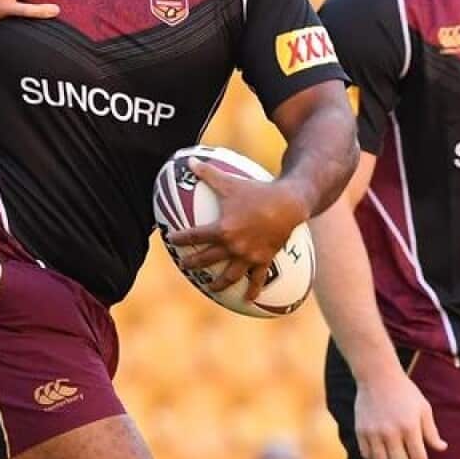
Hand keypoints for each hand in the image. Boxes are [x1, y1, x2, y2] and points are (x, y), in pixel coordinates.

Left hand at [166, 159, 309, 300]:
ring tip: (211, 288)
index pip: (195, 236)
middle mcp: (233, 246)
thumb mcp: (230, 181)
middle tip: (184, 265)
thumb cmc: (257, 191)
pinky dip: (252, 289)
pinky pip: (257, 278)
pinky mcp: (264, 259)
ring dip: (219, 284)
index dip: (180, 238)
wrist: (289, 204)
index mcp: (222, 230)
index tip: (170, 238)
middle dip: (193, 263)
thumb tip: (188, 160)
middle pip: (207, 259)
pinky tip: (248, 298)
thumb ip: (208, 173)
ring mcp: (249, 256)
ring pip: (230, 275)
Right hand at [355, 369, 445, 458]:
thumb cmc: (404, 391)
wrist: (377, 375)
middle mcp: (391, 432)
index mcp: (409, 427)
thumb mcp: (423, 408)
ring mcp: (374, 432)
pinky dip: (374, 457)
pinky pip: (366, 454)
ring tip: (394, 456)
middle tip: (407, 457)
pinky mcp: (361, 430)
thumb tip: (442, 448)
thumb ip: (432, 431)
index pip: (418, 457)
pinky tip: (381, 452)